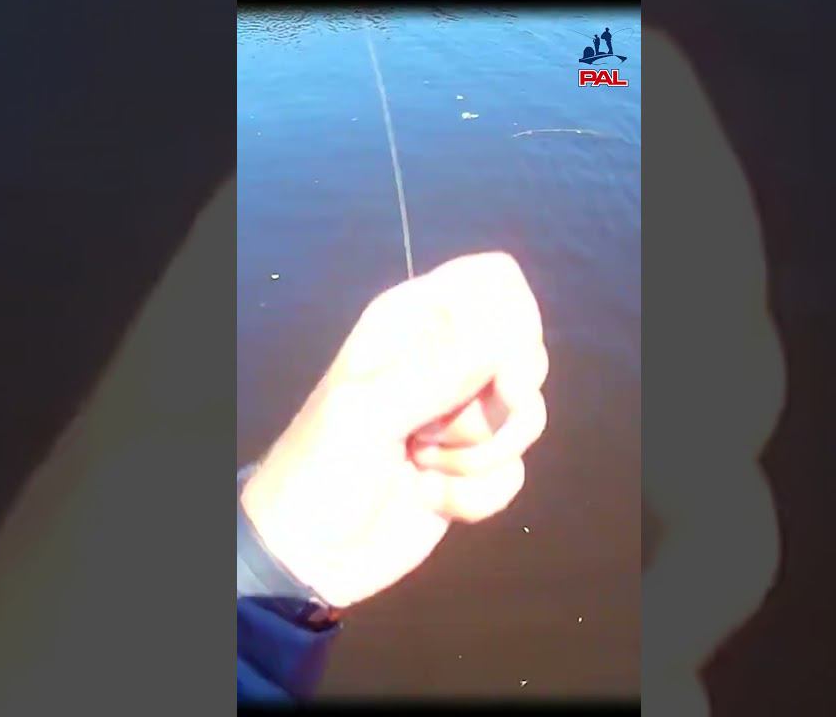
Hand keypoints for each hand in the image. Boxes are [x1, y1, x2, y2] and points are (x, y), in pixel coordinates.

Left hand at [240, 252, 549, 608]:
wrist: (309, 553)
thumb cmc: (321, 467)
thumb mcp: (368, 412)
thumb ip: (440, 369)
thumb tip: (512, 339)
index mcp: (412, 322)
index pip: (496, 281)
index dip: (516, 320)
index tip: (505, 376)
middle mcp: (446, 358)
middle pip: (526, 352)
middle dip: (496, 404)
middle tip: (435, 429)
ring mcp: (463, 415)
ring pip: (527, 418)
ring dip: (477, 456)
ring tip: (419, 464)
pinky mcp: (474, 468)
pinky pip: (513, 473)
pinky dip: (475, 496)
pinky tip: (429, 500)